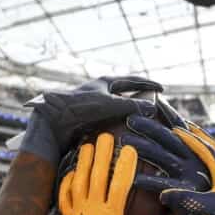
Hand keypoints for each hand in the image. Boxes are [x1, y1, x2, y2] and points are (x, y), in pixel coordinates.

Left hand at [20, 76, 161, 163]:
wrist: (52, 119)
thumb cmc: (78, 106)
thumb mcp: (108, 104)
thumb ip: (131, 105)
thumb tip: (153, 108)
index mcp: (106, 83)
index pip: (133, 80)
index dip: (148, 84)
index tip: (162, 88)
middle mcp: (101, 92)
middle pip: (126, 94)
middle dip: (140, 99)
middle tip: (154, 107)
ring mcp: (95, 105)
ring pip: (118, 109)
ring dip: (130, 115)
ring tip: (142, 122)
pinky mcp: (89, 119)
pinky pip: (110, 121)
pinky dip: (120, 125)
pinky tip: (125, 133)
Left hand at [57, 133, 165, 214]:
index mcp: (110, 214)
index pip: (120, 183)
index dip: (125, 165)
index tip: (129, 149)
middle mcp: (93, 208)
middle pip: (97, 175)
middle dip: (102, 154)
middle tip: (105, 136)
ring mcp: (78, 212)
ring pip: (79, 181)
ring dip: (83, 162)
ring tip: (87, 146)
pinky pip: (65, 197)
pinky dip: (67, 183)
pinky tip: (71, 172)